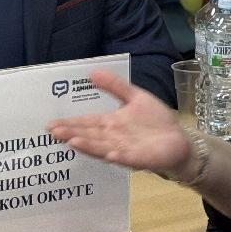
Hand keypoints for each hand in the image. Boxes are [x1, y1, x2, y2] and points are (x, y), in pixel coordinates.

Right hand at [47, 69, 191, 176]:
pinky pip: (128, 159)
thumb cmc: (156, 121)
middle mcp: (114, 139)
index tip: (51, 123)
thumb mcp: (135, 97)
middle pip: (90, 136)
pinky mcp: (141, 159)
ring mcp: (125, 150)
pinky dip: (118, 157)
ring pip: (103, 148)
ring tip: (72, 141)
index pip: (87, 123)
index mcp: (111, 124)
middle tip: (53, 132)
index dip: (70, 123)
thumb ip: (115, 86)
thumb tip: (91, 72)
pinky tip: (109, 155)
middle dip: (72, 133)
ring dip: (89, 146)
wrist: (179, 140)